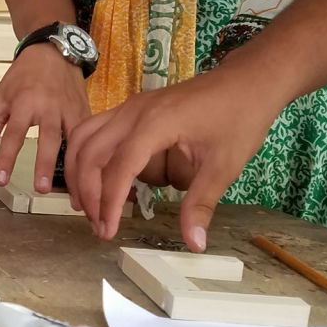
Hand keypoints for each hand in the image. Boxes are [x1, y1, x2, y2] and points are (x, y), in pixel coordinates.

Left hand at [0, 43, 91, 192]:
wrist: (53, 52)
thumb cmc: (23, 77)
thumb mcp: (1, 100)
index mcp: (25, 103)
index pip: (14, 135)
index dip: (6, 158)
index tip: (0, 180)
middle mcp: (50, 107)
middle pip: (48, 139)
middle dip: (45, 164)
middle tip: (41, 189)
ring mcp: (71, 109)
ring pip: (74, 138)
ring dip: (73, 163)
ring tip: (71, 188)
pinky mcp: (85, 111)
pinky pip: (88, 134)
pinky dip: (88, 153)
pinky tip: (88, 173)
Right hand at [64, 64, 285, 250]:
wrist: (247, 82)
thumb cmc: (238, 119)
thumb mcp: (224, 166)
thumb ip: (201, 204)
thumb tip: (194, 244)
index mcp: (154, 124)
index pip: (119, 167)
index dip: (108, 202)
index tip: (109, 232)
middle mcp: (133, 113)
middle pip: (90, 152)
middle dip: (88, 192)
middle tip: (99, 225)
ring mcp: (130, 108)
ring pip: (84, 138)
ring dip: (79, 172)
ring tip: (87, 206)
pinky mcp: (132, 109)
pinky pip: (95, 131)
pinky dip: (89, 157)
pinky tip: (103, 181)